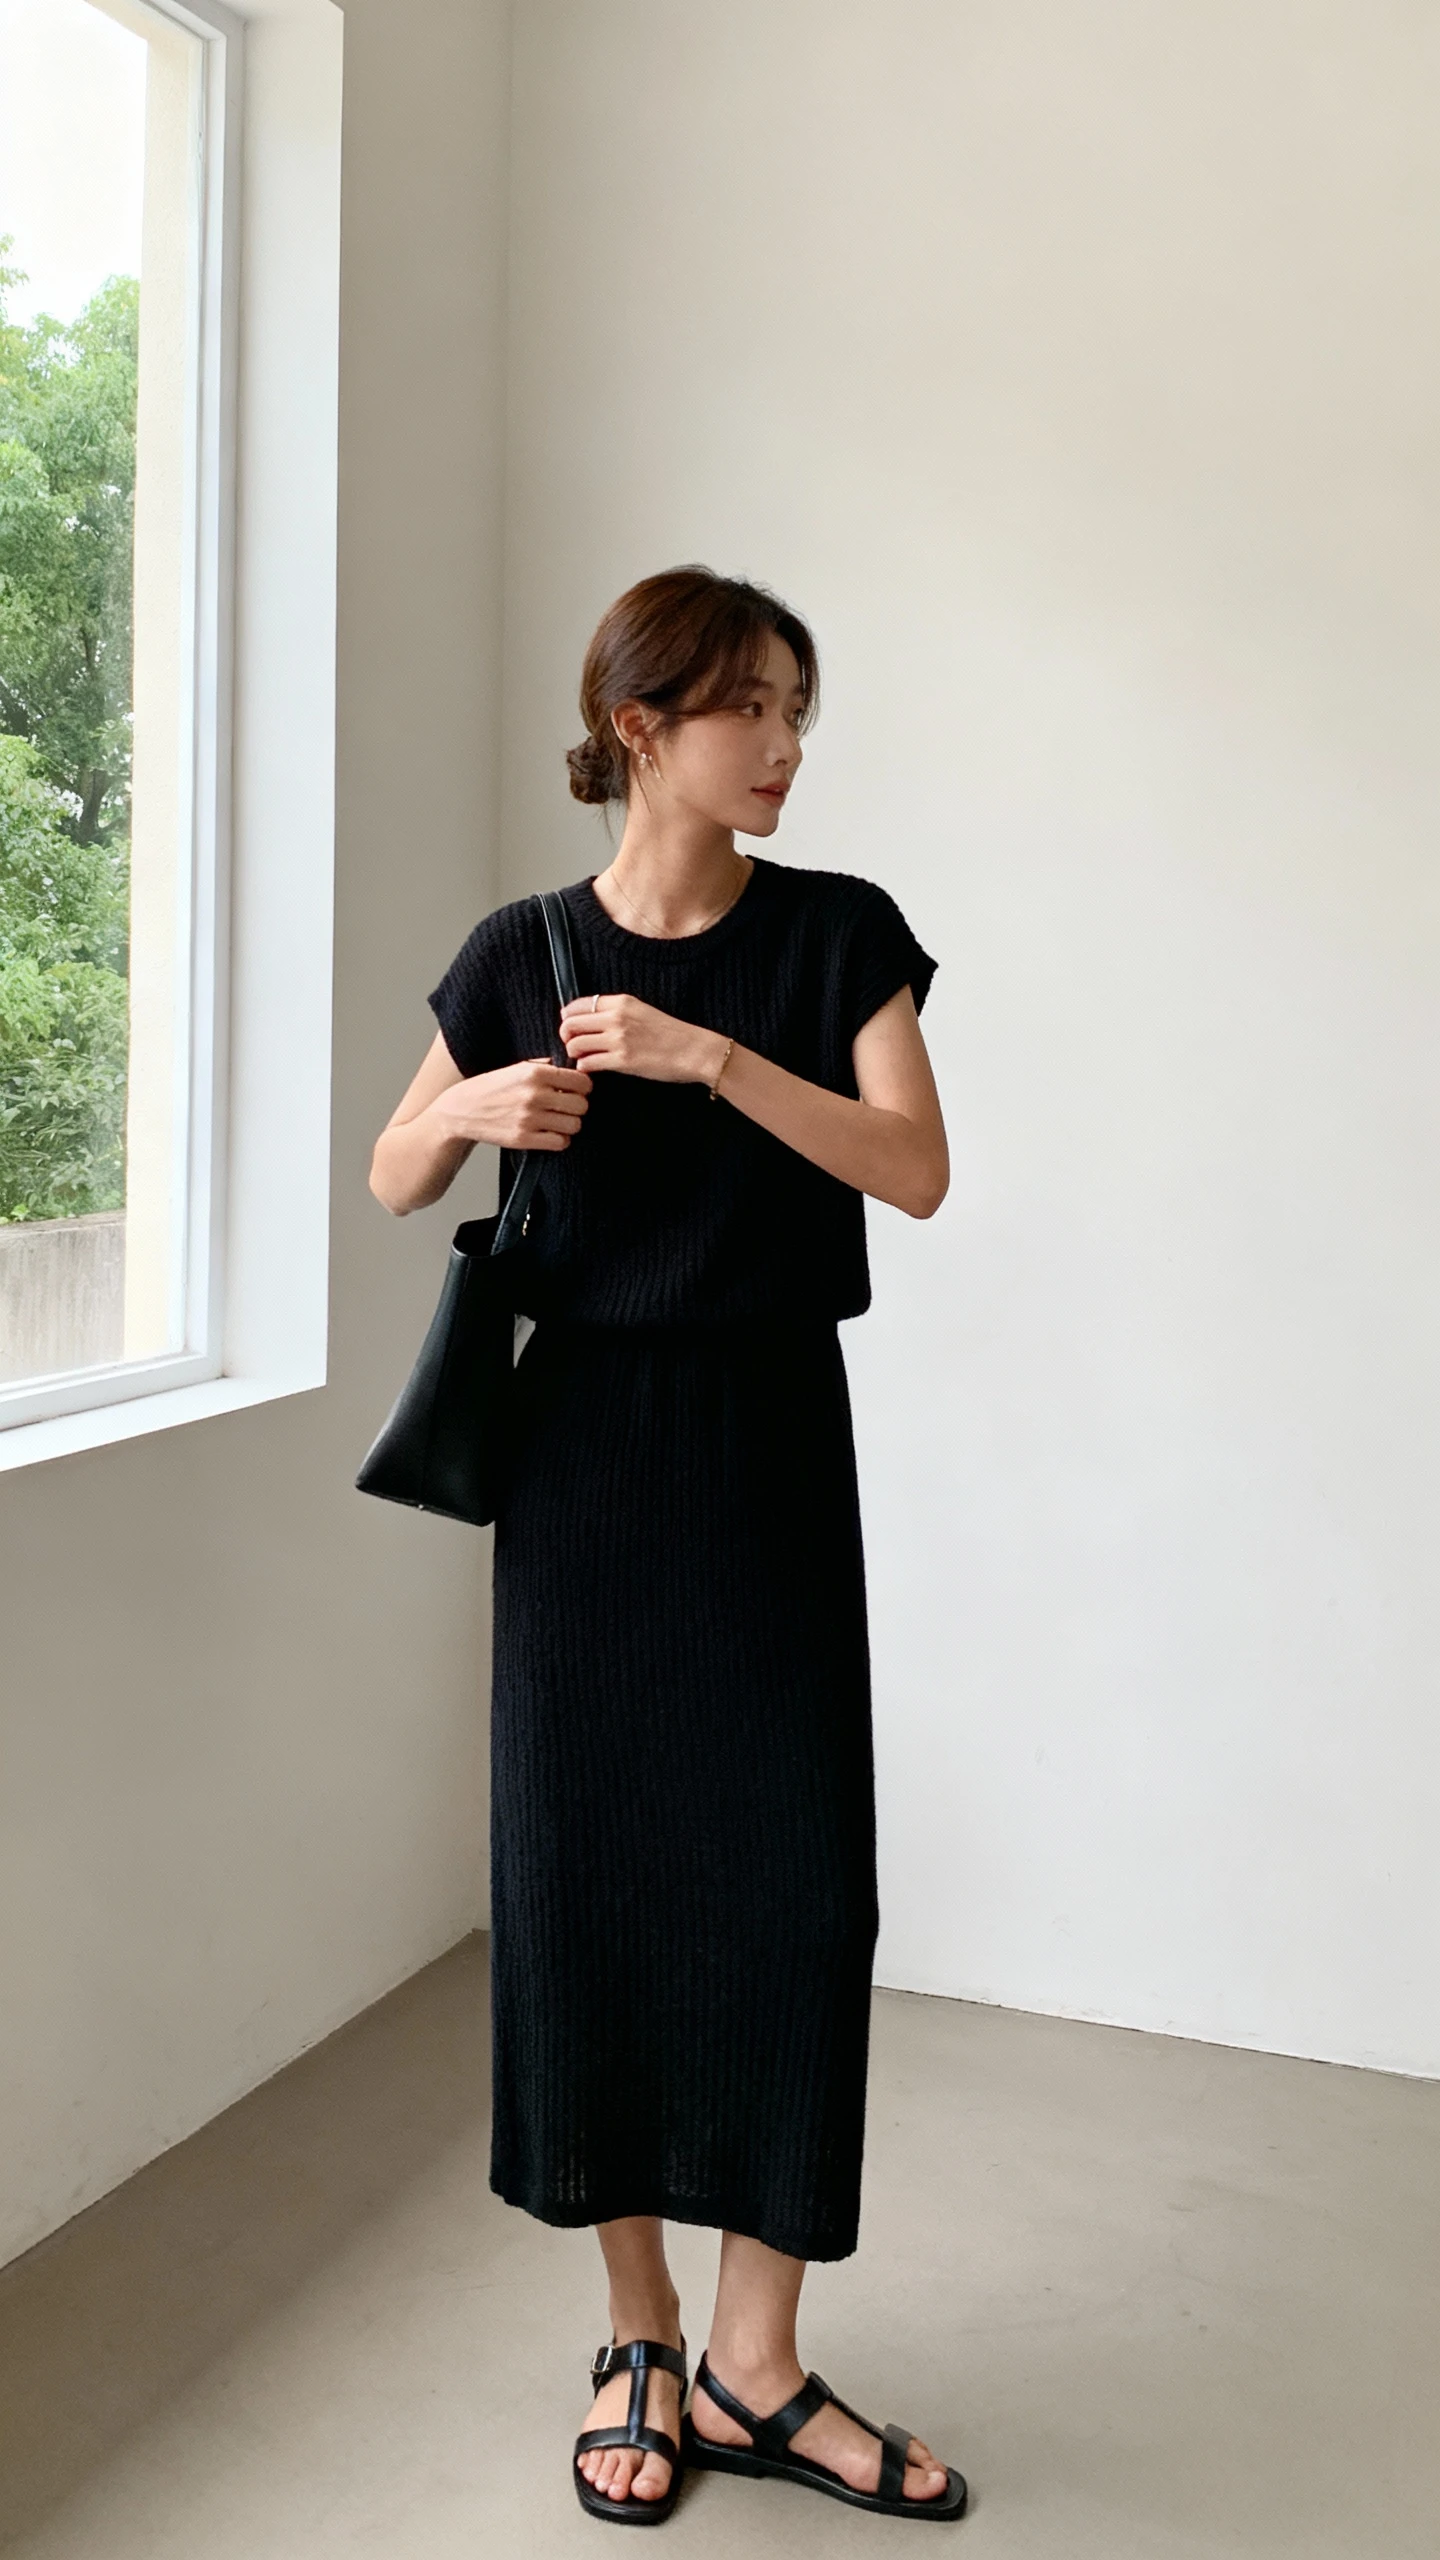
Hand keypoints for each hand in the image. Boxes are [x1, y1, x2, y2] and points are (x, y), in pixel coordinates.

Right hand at [431, 1056, 591, 1151]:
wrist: (461, 1111)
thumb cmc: (492, 1088)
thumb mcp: (516, 1068)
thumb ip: (545, 1067)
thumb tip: (575, 1068)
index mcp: (535, 1073)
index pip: (582, 1082)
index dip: (583, 1088)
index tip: (576, 1091)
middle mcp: (534, 1094)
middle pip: (582, 1105)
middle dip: (578, 1107)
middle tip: (567, 1107)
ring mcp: (529, 1118)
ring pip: (574, 1125)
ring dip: (569, 1124)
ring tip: (558, 1121)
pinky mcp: (523, 1139)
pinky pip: (560, 1143)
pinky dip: (559, 1140)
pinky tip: (550, 1134)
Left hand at [558, 993, 727, 1086]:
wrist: (694, 1050)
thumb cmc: (671, 1034)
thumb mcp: (642, 1012)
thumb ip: (618, 1012)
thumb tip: (591, 1020)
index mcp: (622, 1002)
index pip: (579, 1004)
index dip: (568, 1016)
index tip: (570, 1025)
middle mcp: (617, 1018)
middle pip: (571, 1023)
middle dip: (565, 1035)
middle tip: (571, 1044)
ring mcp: (619, 1039)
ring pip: (575, 1044)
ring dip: (573, 1052)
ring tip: (581, 1057)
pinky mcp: (622, 1061)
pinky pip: (588, 1063)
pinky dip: (583, 1066)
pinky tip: (590, 1068)